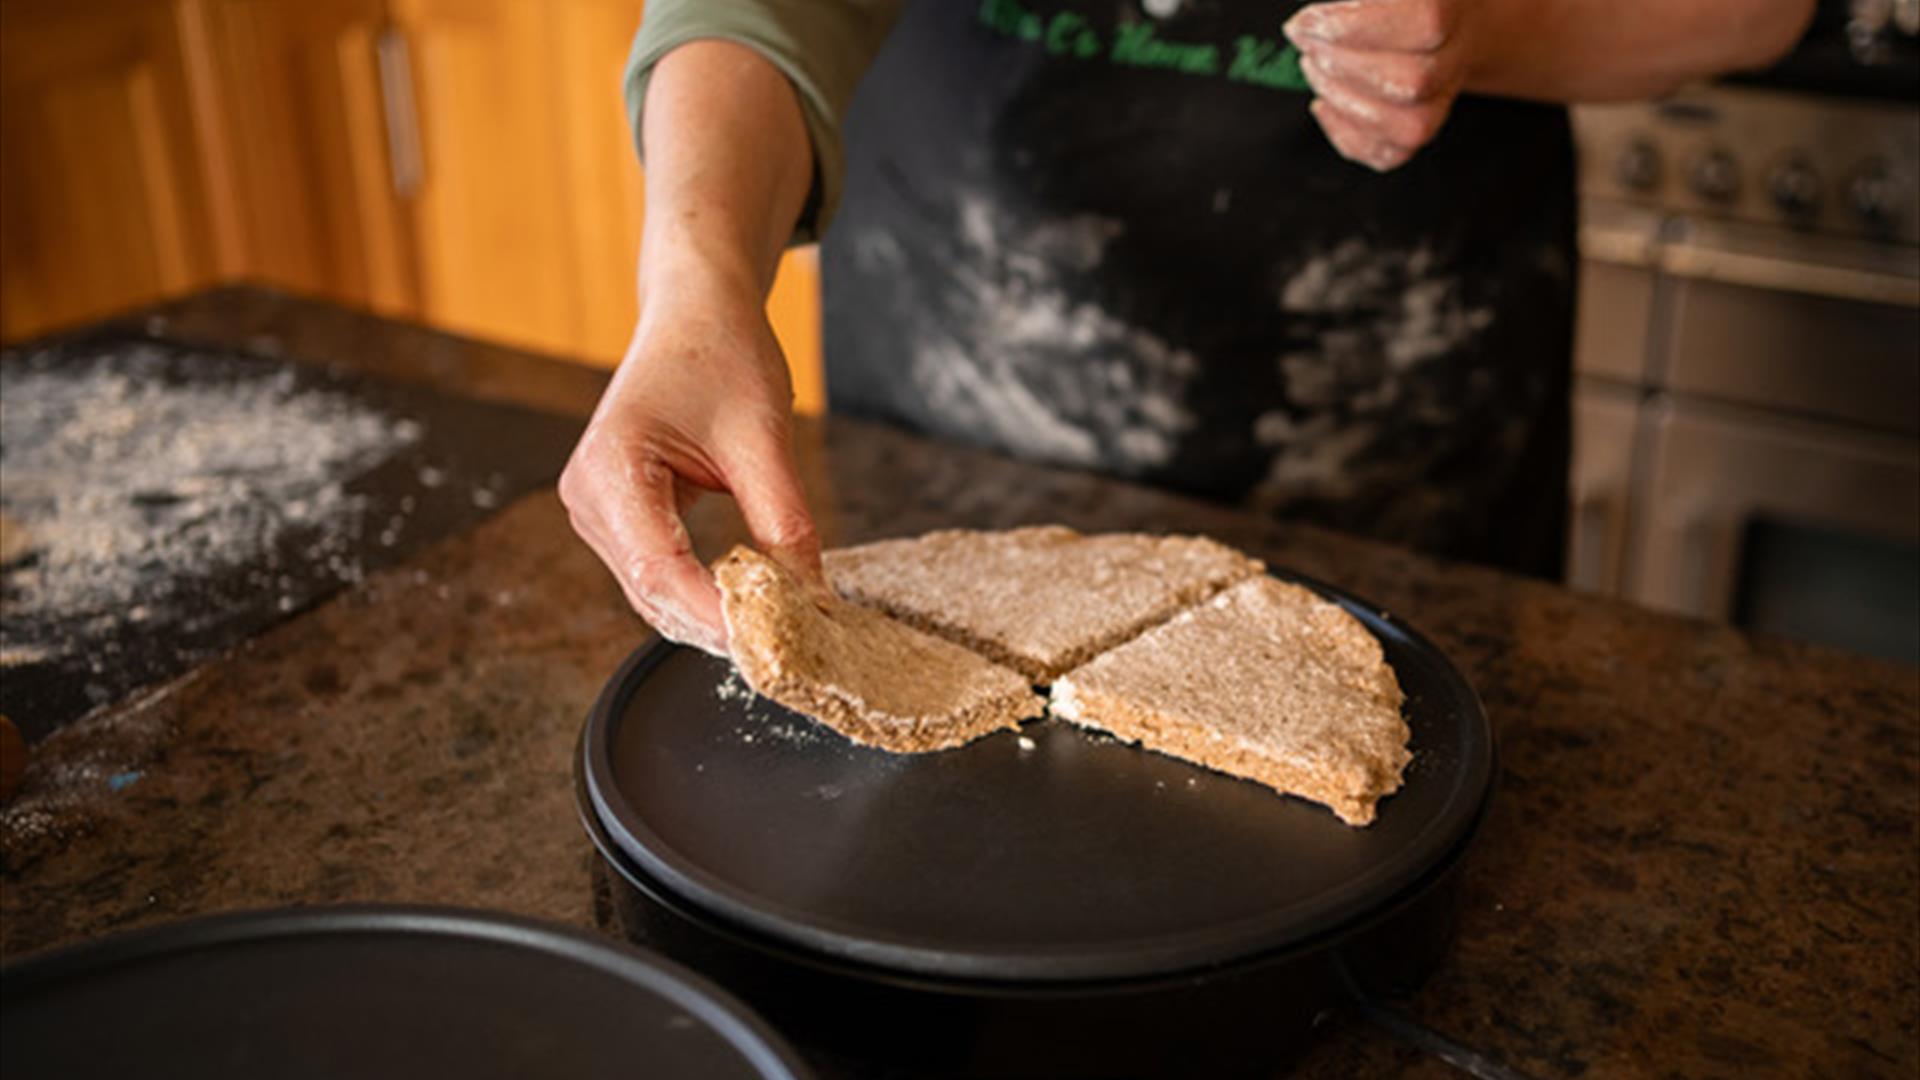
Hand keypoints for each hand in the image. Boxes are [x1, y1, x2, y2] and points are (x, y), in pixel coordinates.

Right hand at [559, 268, 822, 655]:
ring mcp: (597, 508)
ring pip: (654, 591)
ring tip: (774, 627)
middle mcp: (589, 494)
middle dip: (718, 622)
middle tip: (786, 647)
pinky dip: (701, 589)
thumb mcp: (764, 438)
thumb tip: (810, 597)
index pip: (660, 569)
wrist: (697, 311)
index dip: (714, 615)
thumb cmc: (722, 353)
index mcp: (611, 466)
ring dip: (710, 612)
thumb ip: (784, 522)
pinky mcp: (618, 515)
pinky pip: (658, 570)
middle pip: (653, 590)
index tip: (769, 642)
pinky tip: (747, 598)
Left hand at [1284, 0, 1479, 171]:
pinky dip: (1346, 134)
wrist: (1440, 20)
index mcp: (1453, 6)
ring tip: (1312, 67)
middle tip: (1305, 43)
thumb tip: (1311, 19)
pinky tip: (1323, 103)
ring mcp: (1441, 101)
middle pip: (1413, 82)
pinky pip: (1388, 154)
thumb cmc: (1395, 0)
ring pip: (1408, 127)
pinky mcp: (1417, 133)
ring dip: (1343, 100)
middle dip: (1341, 67)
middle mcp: (1458, 57)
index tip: (1307, 23)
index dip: (1356, 26)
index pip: (1425, 20)